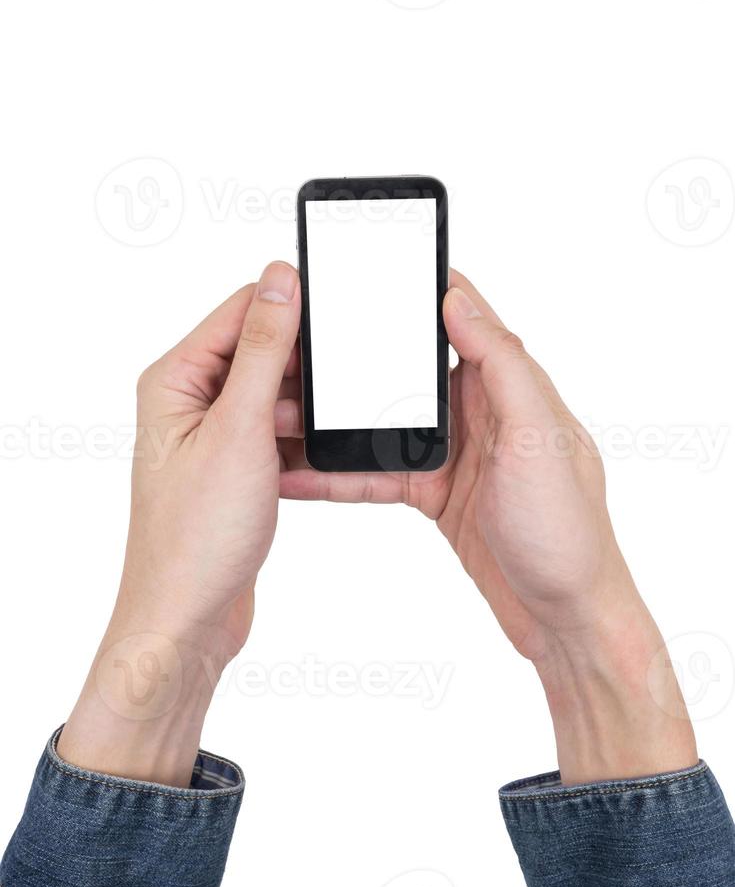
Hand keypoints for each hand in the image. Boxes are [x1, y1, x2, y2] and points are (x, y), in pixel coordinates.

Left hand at [59, 261, 300, 785]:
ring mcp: (213, 436)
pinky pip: (278, 434)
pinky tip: (321, 457)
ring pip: (275, 395)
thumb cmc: (197, 536)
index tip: (340, 306)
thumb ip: (262, 351)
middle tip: (346, 381)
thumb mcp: (239, 430)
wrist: (189, 617)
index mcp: (175, 380)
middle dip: (304, 366)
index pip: (239, 311)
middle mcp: (189, 401)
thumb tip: (279, 281)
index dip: (290, 306)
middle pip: (260, 351)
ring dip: (306, 409)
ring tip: (329, 430)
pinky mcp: (235, 467)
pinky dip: (302, 441)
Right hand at [281, 269, 697, 782]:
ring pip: (382, 423)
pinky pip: (378, 474)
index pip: (461, 318)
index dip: (417, 291)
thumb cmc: (567, 530)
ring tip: (283, 412)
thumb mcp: (538, 436)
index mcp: (510, 386)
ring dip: (337, 420)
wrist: (566, 616)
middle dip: (355, 359)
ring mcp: (455, 454)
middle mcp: (481, 412)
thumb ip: (501, 365)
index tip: (367, 270)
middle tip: (300, 348)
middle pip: (406, 370)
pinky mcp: (436, 493)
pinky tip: (302, 472)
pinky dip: (341, 474)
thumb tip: (459, 301)